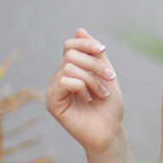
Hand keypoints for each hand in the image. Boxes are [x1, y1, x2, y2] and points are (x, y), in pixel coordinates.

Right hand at [45, 28, 124, 153]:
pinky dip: (82, 87)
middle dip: (95, 64)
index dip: (86, 44)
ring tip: (100, 94)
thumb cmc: (110, 107)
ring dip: (92, 79)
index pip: (70, 46)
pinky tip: (88, 100)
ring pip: (68, 67)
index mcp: (72, 71)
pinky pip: (63, 81)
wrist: (111, 131)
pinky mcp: (52, 103)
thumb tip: (79, 30)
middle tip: (109, 78)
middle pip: (70, 54)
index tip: (103, 50)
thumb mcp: (107, 75)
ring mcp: (54, 90)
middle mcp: (60, 78)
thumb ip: (95, 54)